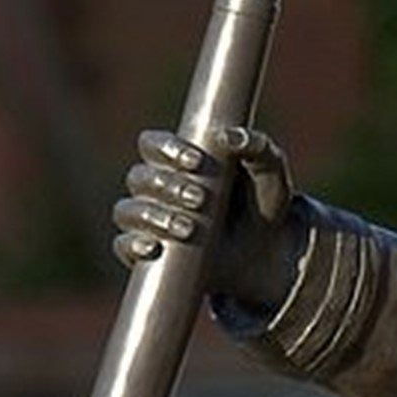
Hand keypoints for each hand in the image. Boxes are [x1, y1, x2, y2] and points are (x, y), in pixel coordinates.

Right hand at [112, 125, 291, 308]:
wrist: (264, 260)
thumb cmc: (263, 209)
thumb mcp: (272, 178)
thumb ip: (260, 150)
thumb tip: (229, 136)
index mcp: (178, 161)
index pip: (153, 144)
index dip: (167, 149)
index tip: (196, 163)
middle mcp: (156, 188)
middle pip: (140, 177)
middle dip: (168, 186)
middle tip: (201, 200)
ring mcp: (147, 221)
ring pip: (128, 211)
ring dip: (153, 216)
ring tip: (189, 229)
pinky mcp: (145, 254)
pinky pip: (123, 246)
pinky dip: (133, 245)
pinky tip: (153, 248)